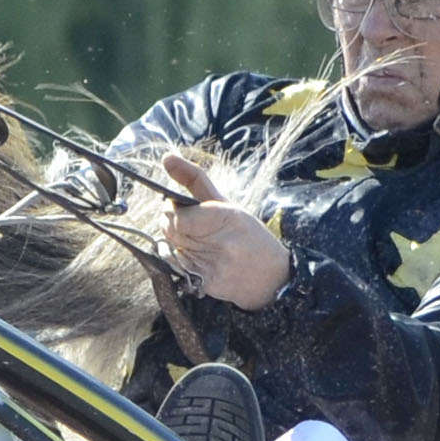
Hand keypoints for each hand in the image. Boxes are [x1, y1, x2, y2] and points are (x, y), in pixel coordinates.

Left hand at [159, 153, 287, 309]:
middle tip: (184, 223)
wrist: (272, 277)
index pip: (179, 216)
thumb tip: (167, 157)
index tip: (175, 207)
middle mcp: (221, 242)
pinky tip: (199, 257)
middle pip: (171, 231)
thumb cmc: (248, 235)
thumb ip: (194, 179)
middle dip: (170, 224)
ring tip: (196, 240)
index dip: (171, 211)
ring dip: (175, 242)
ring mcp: (214, 265)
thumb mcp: (227, 203)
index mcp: (228, 217)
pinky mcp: (207, 283)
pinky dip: (181, 260)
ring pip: (172, 248)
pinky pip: (178, 267)